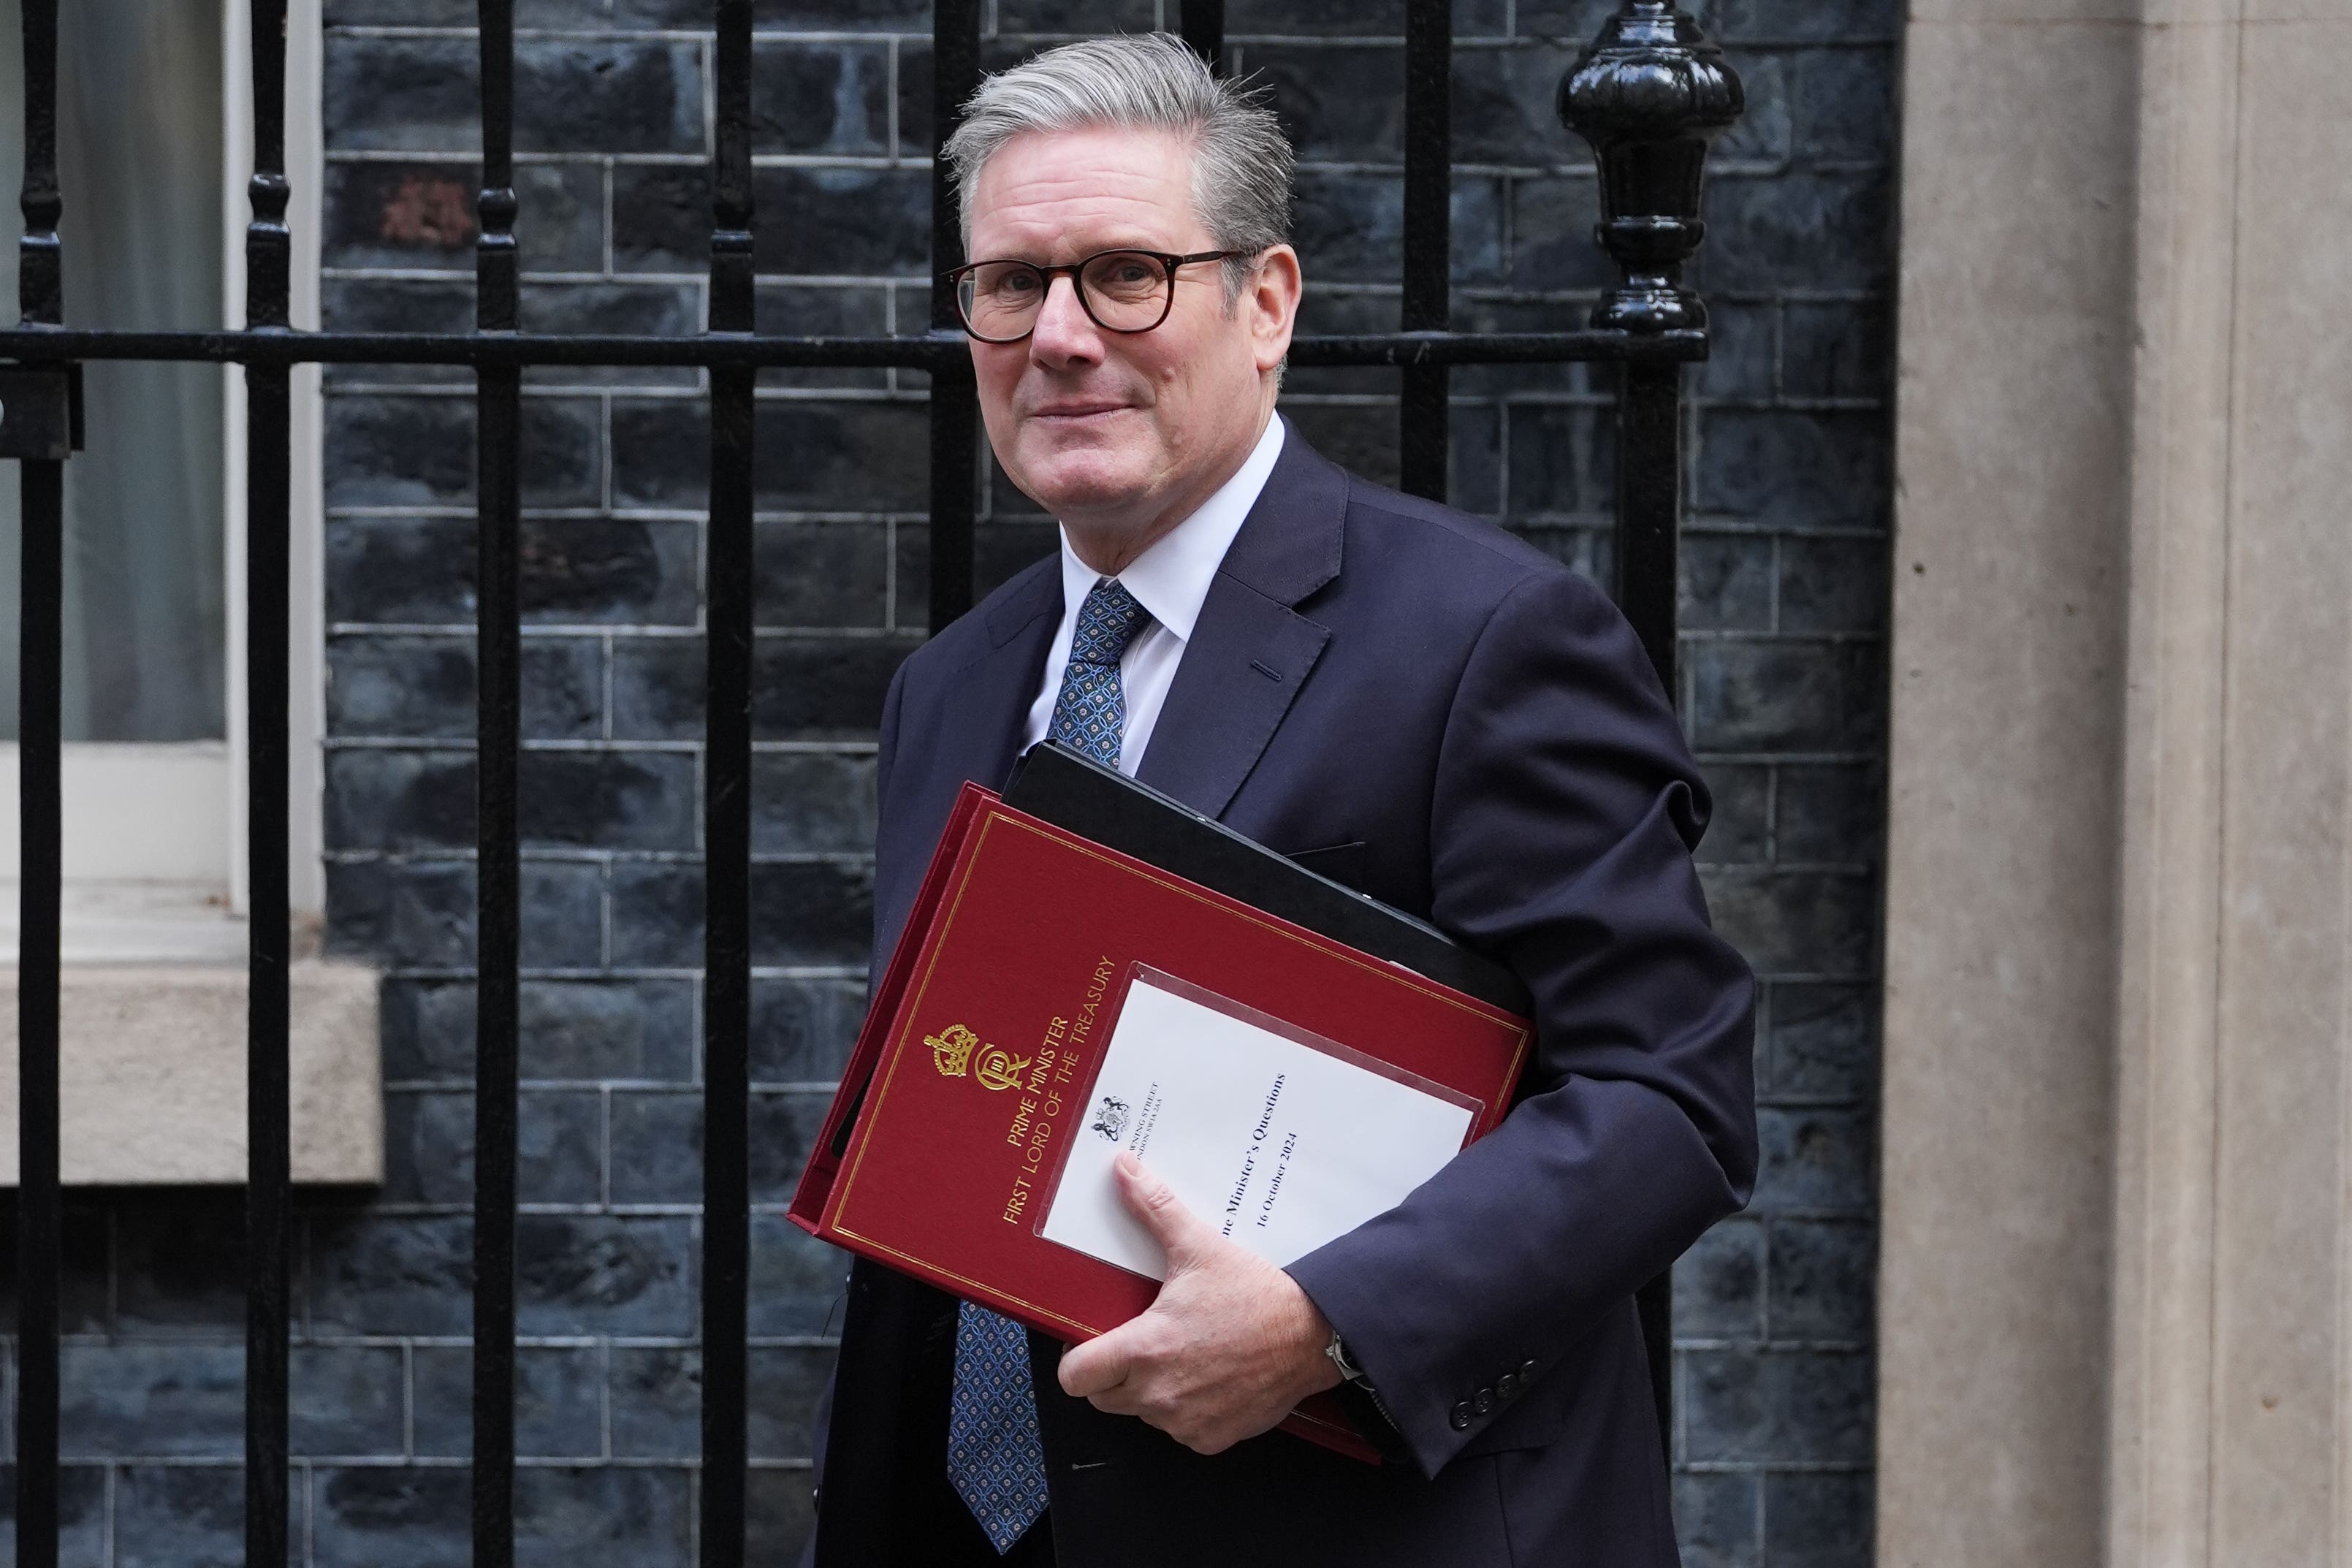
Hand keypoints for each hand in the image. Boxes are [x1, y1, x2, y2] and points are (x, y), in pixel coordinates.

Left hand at [1056, 1151, 1341, 1453]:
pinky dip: (1186, 1410)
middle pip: (1104, 1397)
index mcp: (1145, 1349)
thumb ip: (1154, 1208)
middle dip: (1114, 1373)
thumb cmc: (1256, 1295)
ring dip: (1151, 1391)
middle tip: (1139, 1341)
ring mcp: (1185, 1422)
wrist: (1314, 1335)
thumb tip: (1123, 1168)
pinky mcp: (1211, 1439)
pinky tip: (1207, 1377)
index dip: (1077, 1359)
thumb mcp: (1199, 1246)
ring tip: (1179, 1354)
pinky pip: (1180, 1430)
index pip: (1075, 1377)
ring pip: (1142, 1413)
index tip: (1093, 1341)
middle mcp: (1159, 1394)